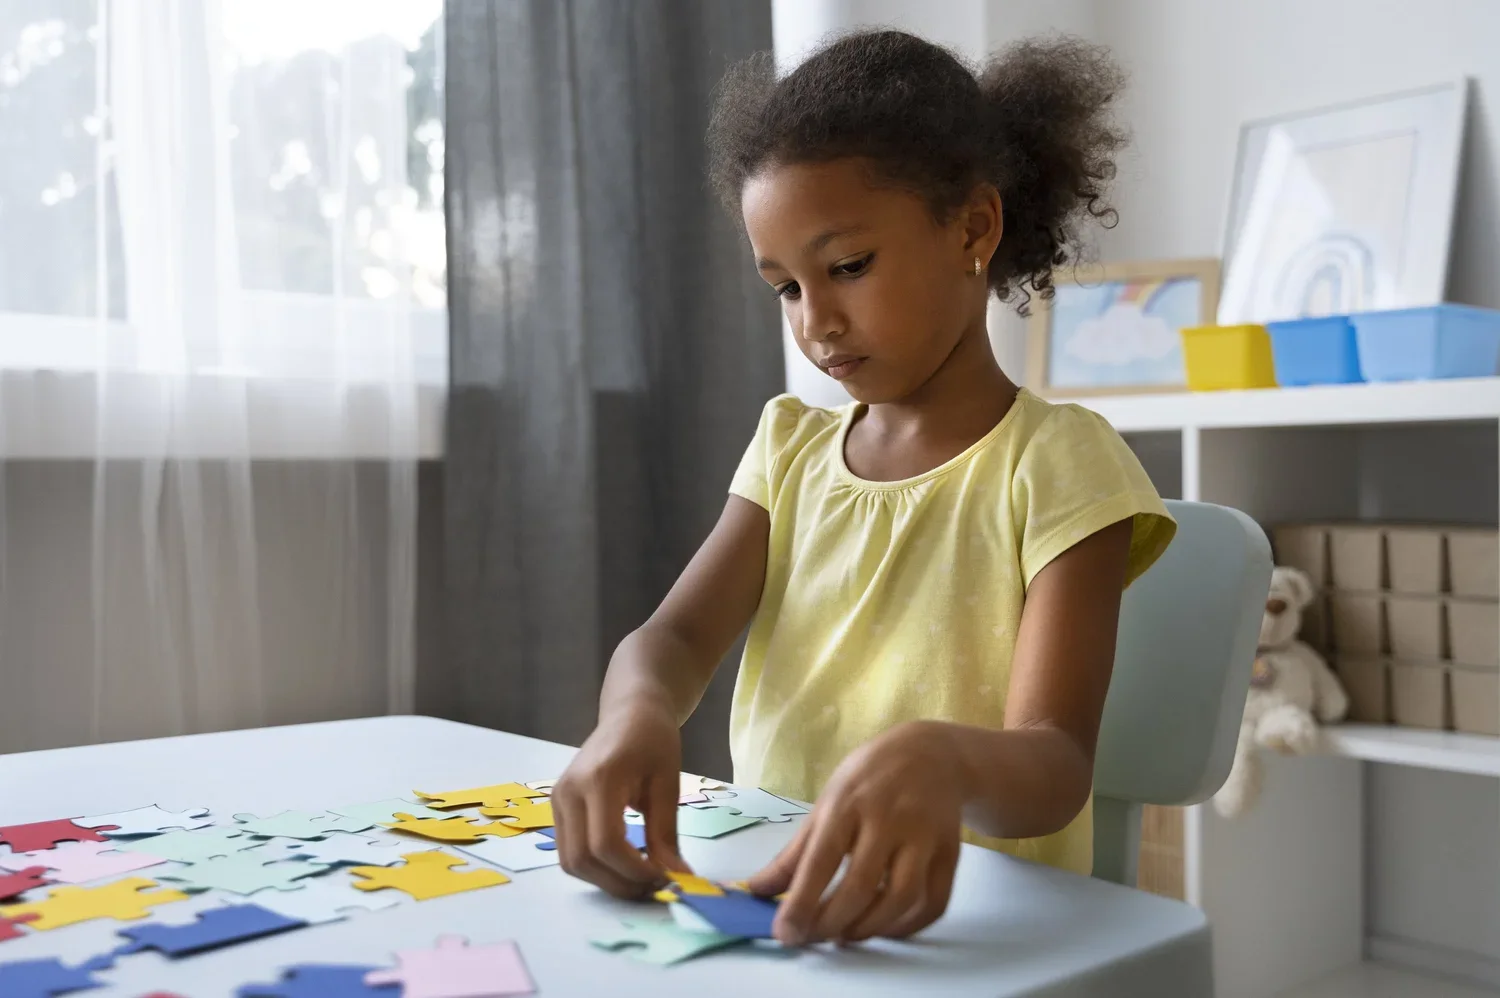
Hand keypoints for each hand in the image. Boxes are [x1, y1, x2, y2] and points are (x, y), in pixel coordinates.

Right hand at [552, 700, 691, 897]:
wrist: (630, 713)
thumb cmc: (654, 741)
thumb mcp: (668, 784)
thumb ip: (666, 834)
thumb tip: (677, 877)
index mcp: (599, 779)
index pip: (606, 843)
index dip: (635, 871)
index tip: (665, 878)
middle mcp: (569, 791)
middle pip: (582, 859)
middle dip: (619, 883)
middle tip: (654, 887)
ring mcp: (558, 799)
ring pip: (570, 862)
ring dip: (605, 880)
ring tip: (641, 878)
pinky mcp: (558, 806)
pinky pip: (570, 851)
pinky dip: (595, 867)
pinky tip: (624, 864)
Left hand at [748, 720, 963, 945]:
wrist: (932, 755)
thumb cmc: (868, 781)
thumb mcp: (827, 804)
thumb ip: (794, 853)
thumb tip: (756, 891)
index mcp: (848, 803)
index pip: (822, 860)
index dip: (802, 902)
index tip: (785, 933)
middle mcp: (888, 818)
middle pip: (861, 885)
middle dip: (832, 922)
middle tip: (812, 939)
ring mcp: (924, 836)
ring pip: (902, 898)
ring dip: (870, 928)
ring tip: (845, 936)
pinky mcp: (950, 853)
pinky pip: (934, 902)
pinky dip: (908, 927)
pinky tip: (884, 928)